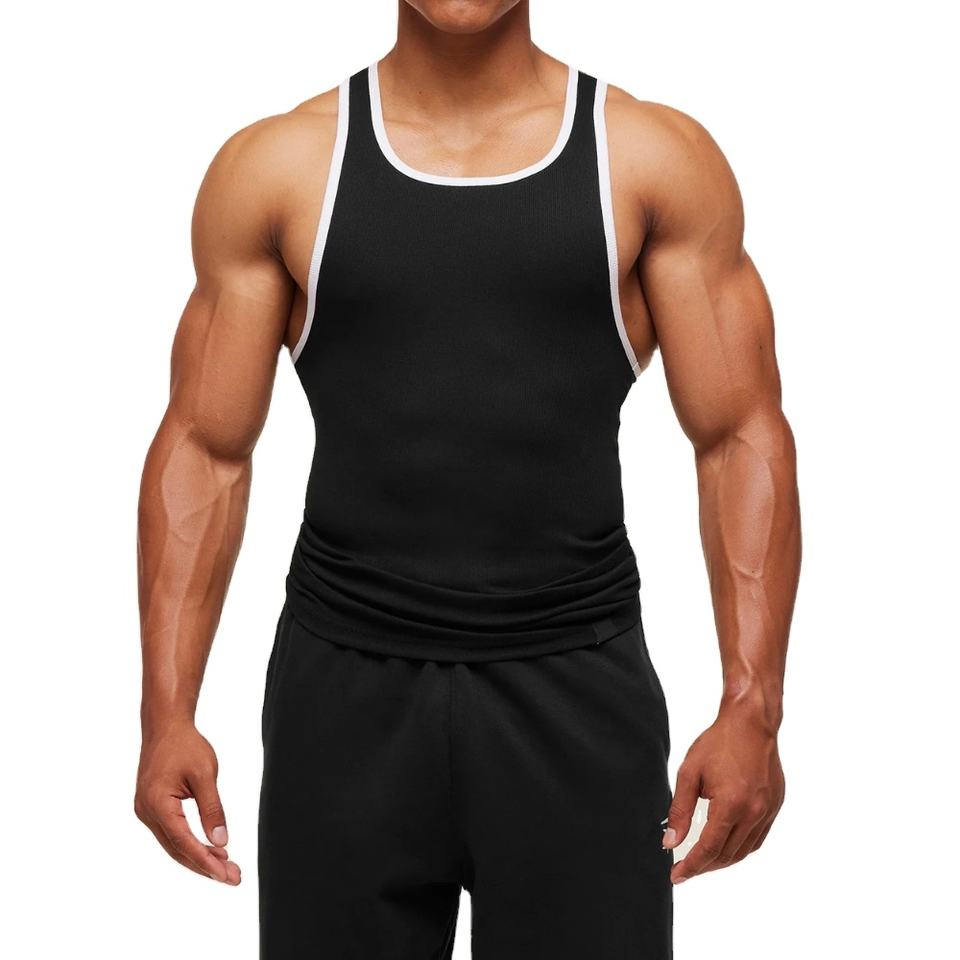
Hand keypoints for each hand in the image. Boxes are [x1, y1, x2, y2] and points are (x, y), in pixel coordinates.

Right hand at [135, 722, 240, 884]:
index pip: (183, 841)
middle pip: (177, 849)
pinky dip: (189, 843)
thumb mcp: (204, 775)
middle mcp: (146, 812)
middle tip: (233, 877)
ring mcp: (146, 812)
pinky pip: (171, 833)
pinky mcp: (151, 808)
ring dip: (198, 857)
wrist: (165, 726)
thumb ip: (212, 809)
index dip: (205, 861)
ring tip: (226, 867)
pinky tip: (210, 850)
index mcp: (157, 804)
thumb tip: (222, 841)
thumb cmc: (186, 745)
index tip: (226, 874)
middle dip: (205, 865)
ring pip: (173, 844)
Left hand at [663, 707, 783, 883]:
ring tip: (702, 861)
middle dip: (704, 866)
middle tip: (685, 868)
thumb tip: (670, 842)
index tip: (676, 876)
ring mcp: (768, 811)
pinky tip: (726, 845)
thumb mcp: (689, 773)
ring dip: (722, 860)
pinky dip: (740, 847)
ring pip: (744, 851)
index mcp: (731, 805)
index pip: (709, 849)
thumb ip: (680, 810)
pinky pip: (757, 838)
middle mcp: (753, 813)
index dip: (691, 866)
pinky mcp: (775, 806)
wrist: (751, 723)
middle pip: (727, 855)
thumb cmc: (718, 743)